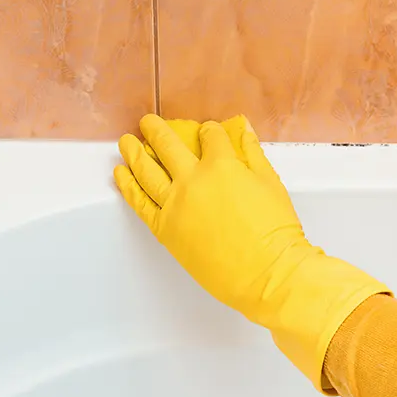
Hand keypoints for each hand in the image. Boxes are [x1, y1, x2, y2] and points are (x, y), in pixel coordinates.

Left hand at [113, 114, 388, 391]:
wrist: (267, 273)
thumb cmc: (275, 232)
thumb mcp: (271, 184)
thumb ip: (254, 154)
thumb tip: (244, 131)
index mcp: (222, 165)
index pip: (209, 136)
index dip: (207, 131)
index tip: (206, 133)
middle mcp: (193, 179)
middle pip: (167, 145)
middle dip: (156, 130)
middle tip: (148, 123)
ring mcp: (175, 204)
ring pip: (146, 170)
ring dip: (133, 152)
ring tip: (126, 142)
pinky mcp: (165, 228)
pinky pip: (140, 202)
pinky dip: (127, 185)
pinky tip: (120, 174)